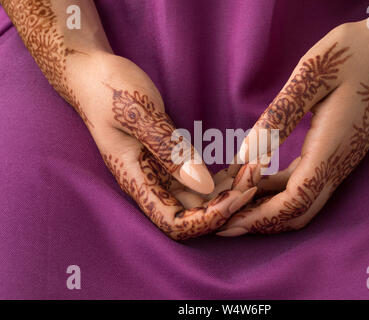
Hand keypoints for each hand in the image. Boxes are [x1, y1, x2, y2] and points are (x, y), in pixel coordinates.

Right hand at [71, 53, 258, 239]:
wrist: (92, 73)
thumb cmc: (108, 89)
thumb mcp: (138, 114)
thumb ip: (168, 150)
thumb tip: (203, 185)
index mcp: (135, 179)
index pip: (174, 223)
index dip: (206, 219)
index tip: (236, 196)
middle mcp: (148, 183)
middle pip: (192, 214)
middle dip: (227, 203)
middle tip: (255, 177)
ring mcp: (159, 172)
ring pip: (199, 197)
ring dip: (229, 190)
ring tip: (254, 168)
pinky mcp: (168, 159)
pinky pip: (198, 178)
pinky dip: (222, 175)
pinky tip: (240, 164)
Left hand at [217, 0, 368, 235]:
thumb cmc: (353, 53)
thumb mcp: (311, 77)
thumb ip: (278, 119)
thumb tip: (245, 158)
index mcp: (332, 147)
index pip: (295, 199)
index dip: (261, 216)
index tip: (228, 221)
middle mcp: (340, 162)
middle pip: (300, 211)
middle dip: (262, 222)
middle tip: (225, 222)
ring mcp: (342, 160)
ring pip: (304, 200)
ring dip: (269, 207)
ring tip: (234, 200)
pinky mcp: (338, 153)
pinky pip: (308, 182)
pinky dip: (279, 189)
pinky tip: (257, 179)